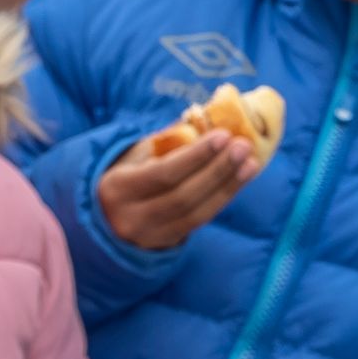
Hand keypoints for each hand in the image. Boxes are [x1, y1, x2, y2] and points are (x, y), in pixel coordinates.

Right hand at [96, 129, 257, 251]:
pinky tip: (239, 179)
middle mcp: (132, 217)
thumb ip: (168, 140)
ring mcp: (150, 235)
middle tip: (243, 147)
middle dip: (217, 170)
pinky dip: (222, 198)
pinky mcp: (166, 244)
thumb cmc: (127, 173)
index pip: (163, 173)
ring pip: (196, 213)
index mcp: (118, 187)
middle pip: (183, 196)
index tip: (223, 135)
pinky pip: (199, 221)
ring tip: (250, 163)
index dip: (196, 156)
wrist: (107, 215)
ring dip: (227, 186)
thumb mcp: (137, 154)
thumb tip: (208, 114)